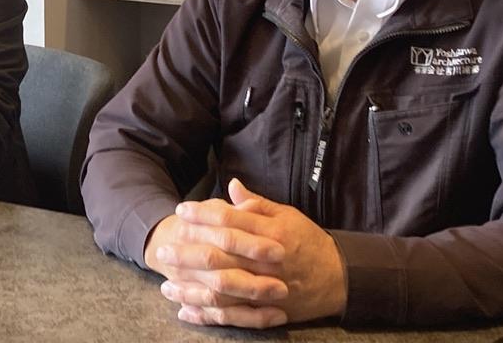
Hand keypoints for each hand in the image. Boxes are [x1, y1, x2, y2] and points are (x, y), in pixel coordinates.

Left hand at [157, 179, 345, 327]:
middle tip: (163, 248)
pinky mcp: (266, 311)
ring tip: (167, 283)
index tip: (181, 211)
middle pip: (221, 256)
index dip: (203, 215)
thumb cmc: (308, 242)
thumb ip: (257, 204)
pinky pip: (232, 316)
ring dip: (192, 288)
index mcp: (271, 234)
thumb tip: (232, 186)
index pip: (230, 221)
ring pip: (222, 290)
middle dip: (188, 253)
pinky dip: (208, 315)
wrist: (339, 278)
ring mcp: (265, 289)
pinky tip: (186, 310)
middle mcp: (266, 262)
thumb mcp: (287, 215)